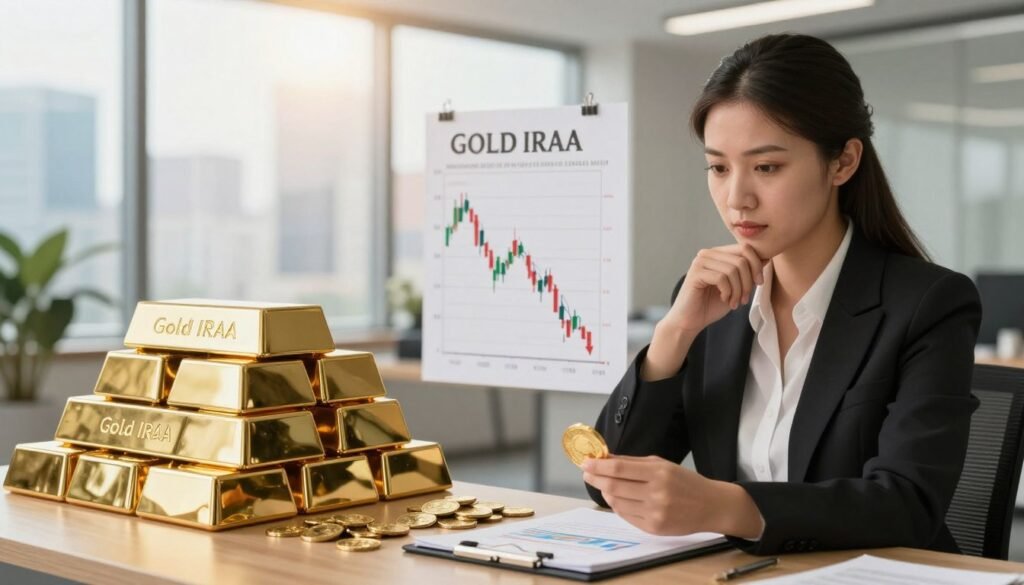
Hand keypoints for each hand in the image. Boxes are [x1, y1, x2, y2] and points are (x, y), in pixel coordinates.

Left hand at [582, 455, 764, 538]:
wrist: (711, 506)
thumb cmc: (685, 482)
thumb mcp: (662, 465)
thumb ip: (633, 463)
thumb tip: (605, 458)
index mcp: (659, 473)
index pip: (619, 469)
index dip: (598, 466)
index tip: (585, 462)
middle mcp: (657, 493)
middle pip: (614, 486)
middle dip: (596, 478)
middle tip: (587, 473)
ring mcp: (655, 513)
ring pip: (617, 502)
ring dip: (605, 492)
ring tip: (604, 485)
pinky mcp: (654, 528)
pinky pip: (626, 516)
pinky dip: (617, 506)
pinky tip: (617, 498)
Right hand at [663, 244, 767, 336]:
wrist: (690, 321)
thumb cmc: (711, 305)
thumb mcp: (736, 287)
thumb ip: (748, 272)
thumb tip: (767, 257)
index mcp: (718, 253)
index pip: (745, 248)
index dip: (757, 264)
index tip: (759, 283)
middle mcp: (708, 253)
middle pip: (742, 259)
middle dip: (748, 281)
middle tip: (744, 298)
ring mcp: (700, 262)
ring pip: (733, 269)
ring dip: (738, 289)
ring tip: (735, 302)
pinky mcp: (696, 273)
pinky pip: (722, 278)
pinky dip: (728, 292)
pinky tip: (724, 300)